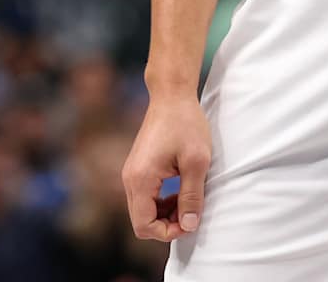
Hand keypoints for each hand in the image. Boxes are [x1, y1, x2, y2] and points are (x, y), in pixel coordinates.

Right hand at [122, 92, 210, 240]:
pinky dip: (161, 202)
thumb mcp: (196, 162)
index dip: (168, 232)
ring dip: (165, 214)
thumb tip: (189, 226)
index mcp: (141, 178)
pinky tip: (179, 191)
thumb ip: (192, 196)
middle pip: (141, 222)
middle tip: (190, 211)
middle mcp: (130, 178)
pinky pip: (144, 198)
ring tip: (187, 200)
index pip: (144, 226)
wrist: (172, 95)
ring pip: (142, 211)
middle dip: (166, 225)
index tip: (190, 218)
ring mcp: (131, 173)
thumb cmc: (186, 124)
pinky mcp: (137, 168)